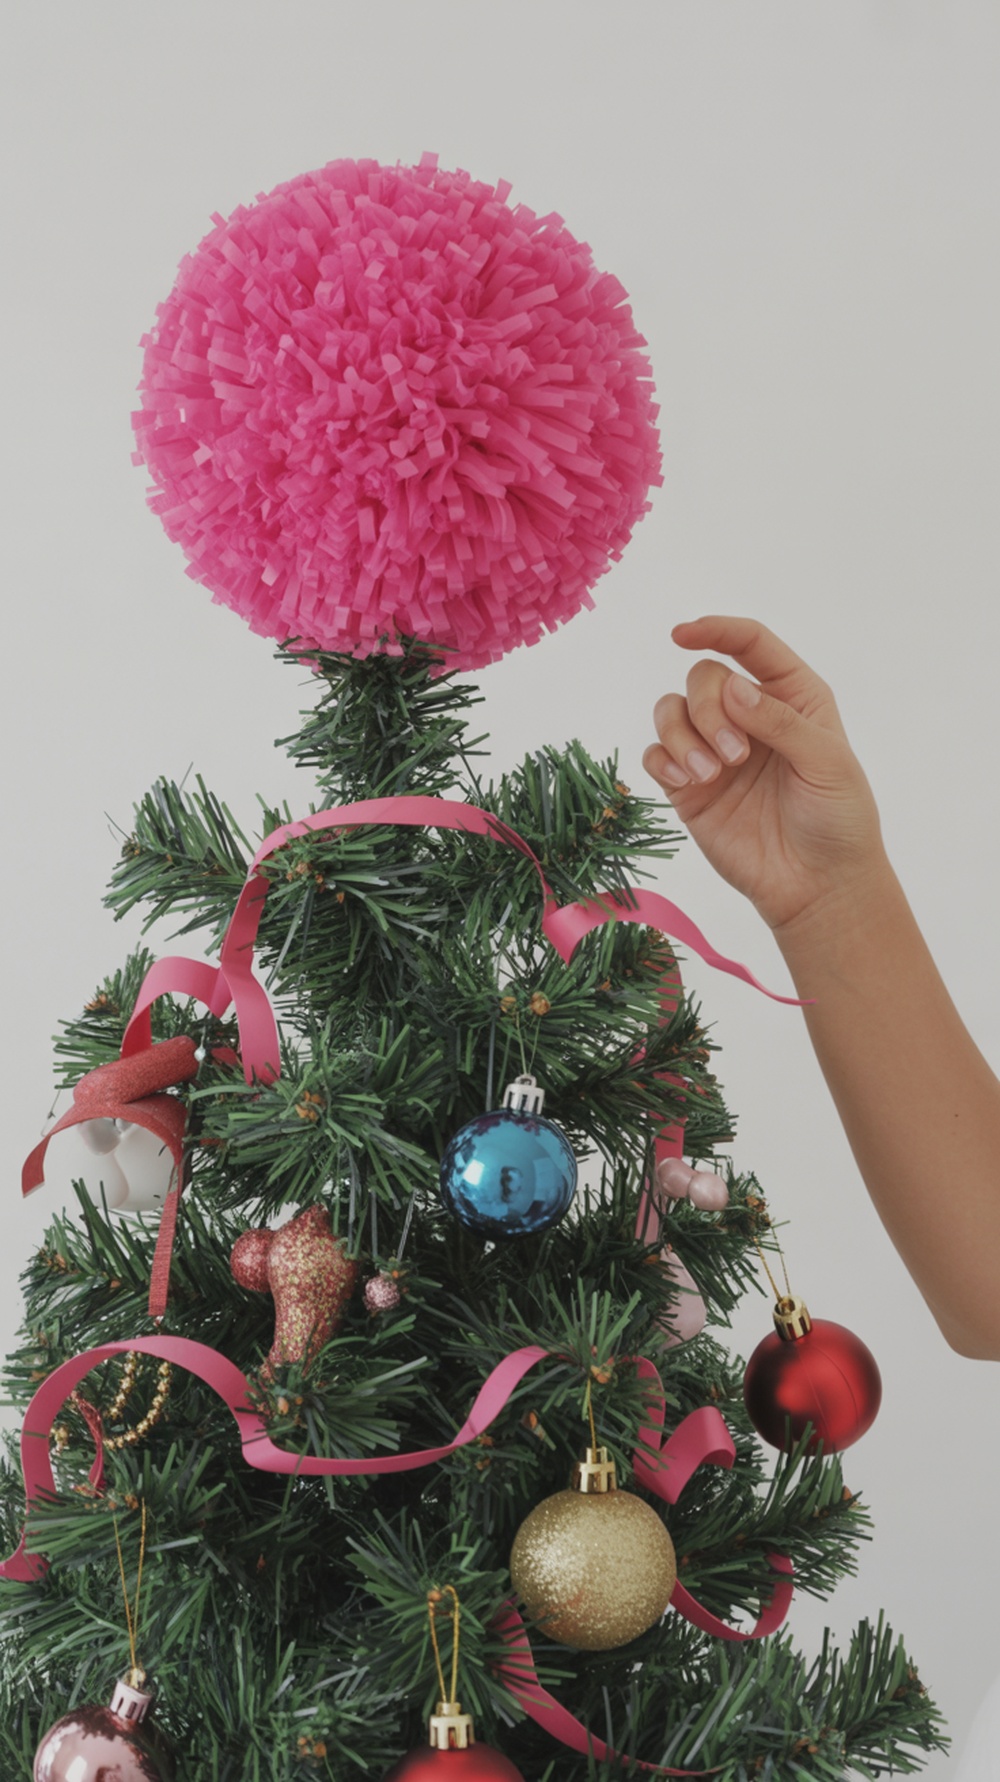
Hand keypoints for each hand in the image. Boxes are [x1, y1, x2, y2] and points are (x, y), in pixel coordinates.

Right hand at [643, 616, 885, 931]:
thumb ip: (779, 721)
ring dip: (682, 737)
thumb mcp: (825, 762)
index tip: (682, 633)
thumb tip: (732, 687)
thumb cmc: (838, 819)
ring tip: (709, 775)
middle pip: (703, 678)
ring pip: (671, 711)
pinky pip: (655, 754)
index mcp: (792, 696)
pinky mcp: (689, 787)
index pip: (750, 643)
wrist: (817, 885)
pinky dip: (662, 760)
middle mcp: (749, 715)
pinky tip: (685, 782)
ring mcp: (714, 750)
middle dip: (709, 710)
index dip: (716, 629)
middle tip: (734, 757)